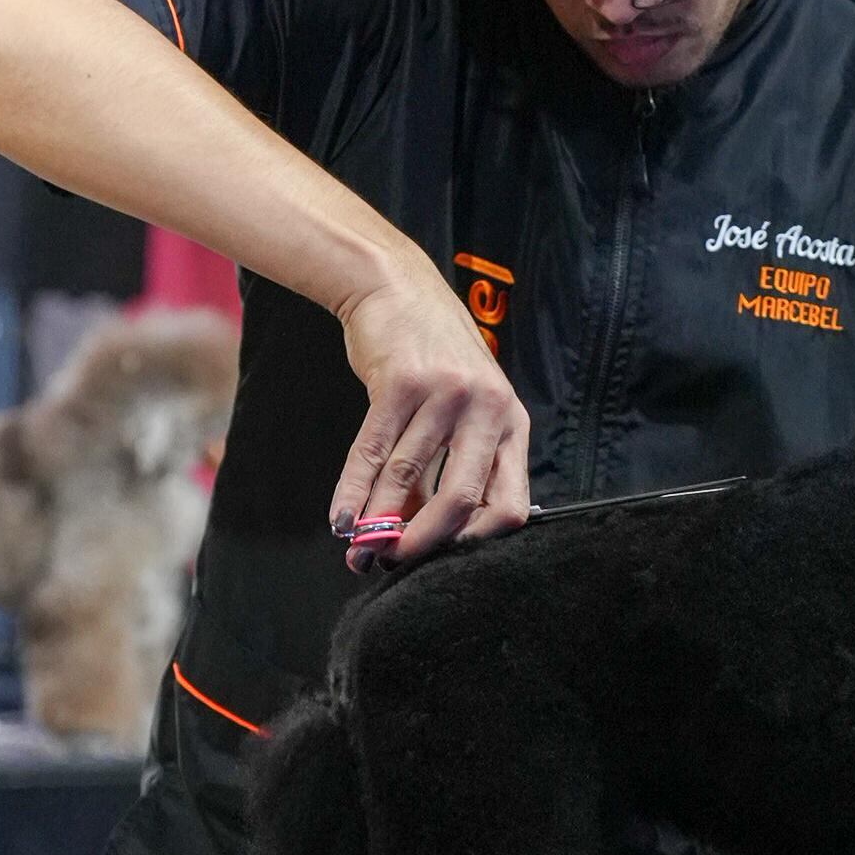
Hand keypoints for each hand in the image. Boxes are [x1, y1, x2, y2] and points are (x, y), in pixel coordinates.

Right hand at [332, 252, 532, 563]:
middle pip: (462, 499)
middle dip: (424, 542)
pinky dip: (354, 490)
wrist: (397, 290)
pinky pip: (373, 450)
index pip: (510, 505)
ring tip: (358, 550)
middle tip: (394, 564)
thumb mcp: (460, 413)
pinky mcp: (401, 381)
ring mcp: (446, 393)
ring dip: (378, 521)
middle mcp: (488, 409)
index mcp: (513, 425)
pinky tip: (342, 520)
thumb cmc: (433, 363)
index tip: (442, 562)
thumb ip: (447, 471)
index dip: (475, 543)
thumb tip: (410, 539)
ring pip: (409, 477)